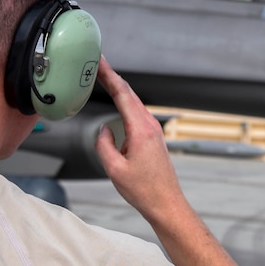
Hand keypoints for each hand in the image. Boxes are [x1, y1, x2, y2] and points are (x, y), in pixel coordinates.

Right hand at [93, 58, 190, 225]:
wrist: (166, 204)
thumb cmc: (144, 190)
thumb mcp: (114, 169)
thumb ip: (104, 145)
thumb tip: (104, 130)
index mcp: (141, 130)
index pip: (123, 94)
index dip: (109, 75)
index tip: (99, 61)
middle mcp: (150, 126)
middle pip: (129, 93)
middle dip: (112, 76)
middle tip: (97, 63)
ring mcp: (154, 131)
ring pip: (134, 102)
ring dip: (119, 88)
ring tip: (103, 77)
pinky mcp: (153, 138)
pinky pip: (136, 114)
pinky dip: (125, 102)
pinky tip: (118, 101)